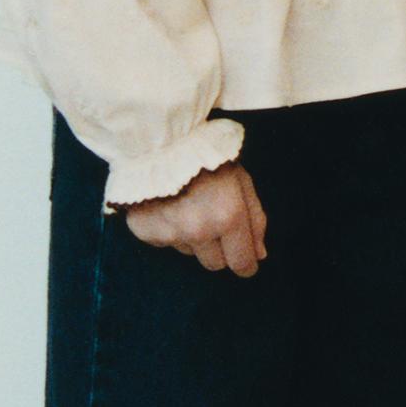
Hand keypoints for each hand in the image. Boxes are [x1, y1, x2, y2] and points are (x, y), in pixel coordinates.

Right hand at [125, 162, 267, 274]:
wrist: (157, 142)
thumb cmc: (206, 157)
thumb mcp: (241, 180)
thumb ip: (254, 219)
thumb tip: (258, 254)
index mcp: (228, 216)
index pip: (241, 262)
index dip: (246, 264)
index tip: (246, 263)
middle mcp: (199, 230)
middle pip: (215, 263)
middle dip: (219, 250)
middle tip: (214, 222)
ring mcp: (171, 234)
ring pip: (190, 252)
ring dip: (193, 237)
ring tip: (188, 206)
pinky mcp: (147, 233)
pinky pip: (166, 243)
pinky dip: (170, 230)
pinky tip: (169, 206)